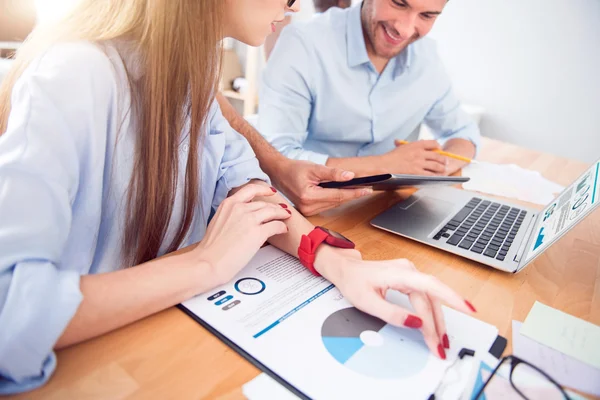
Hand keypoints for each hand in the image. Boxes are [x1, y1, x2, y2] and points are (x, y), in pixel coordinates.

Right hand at [193, 184, 290, 285]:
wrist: (208, 262)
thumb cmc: (211, 249)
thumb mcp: (218, 222)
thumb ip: (231, 216)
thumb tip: (242, 220)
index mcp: (228, 204)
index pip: (250, 189)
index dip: (263, 189)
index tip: (270, 191)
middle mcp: (240, 208)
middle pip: (264, 203)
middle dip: (275, 207)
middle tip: (281, 210)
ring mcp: (249, 219)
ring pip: (272, 211)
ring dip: (281, 214)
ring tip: (286, 217)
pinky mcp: (258, 233)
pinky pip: (276, 226)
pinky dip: (282, 227)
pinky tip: (283, 229)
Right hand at [270, 159, 371, 215]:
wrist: (279, 173)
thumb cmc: (294, 169)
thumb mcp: (314, 168)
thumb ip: (333, 173)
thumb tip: (350, 176)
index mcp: (309, 196)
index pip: (338, 195)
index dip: (354, 192)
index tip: (367, 190)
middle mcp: (308, 207)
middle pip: (337, 201)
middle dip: (352, 194)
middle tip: (367, 188)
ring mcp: (307, 211)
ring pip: (333, 204)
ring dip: (344, 197)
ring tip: (358, 190)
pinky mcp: (308, 211)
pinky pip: (327, 205)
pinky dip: (335, 199)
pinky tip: (343, 193)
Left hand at [316, 249, 474, 358]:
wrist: (347, 271)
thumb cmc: (354, 282)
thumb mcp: (367, 302)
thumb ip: (391, 313)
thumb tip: (416, 323)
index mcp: (399, 273)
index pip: (431, 286)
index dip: (451, 297)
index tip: (467, 309)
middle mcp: (409, 271)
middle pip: (431, 300)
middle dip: (437, 325)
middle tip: (440, 347)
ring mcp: (411, 274)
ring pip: (431, 300)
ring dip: (437, 322)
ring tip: (441, 342)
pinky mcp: (411, 280)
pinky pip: (427, 298)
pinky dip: (432, 314)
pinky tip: (436, 328)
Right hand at [380, 140, 447, 174]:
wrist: (384, 165)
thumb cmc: (390, 158)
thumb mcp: (402, 147)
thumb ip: (412, 146)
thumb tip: (420, 146)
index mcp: (416, 145)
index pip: (433, 143)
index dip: (438, 146)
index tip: (439, 150)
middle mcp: (419, 153)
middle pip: (437, 155)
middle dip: (443, 159)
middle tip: (446, 162)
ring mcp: (419, 163)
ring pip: (436, 165)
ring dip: (442, 168)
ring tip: (444, 170)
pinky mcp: (417, 172)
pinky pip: (430, 174)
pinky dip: (435, 176)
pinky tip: (437, 177)